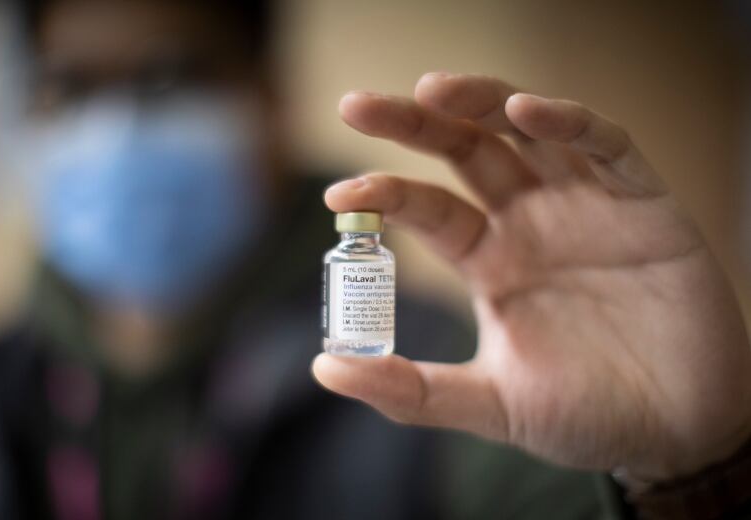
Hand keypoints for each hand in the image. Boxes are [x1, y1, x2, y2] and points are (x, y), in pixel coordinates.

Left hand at [312, 72, 750, 481]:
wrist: (677, 431)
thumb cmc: (585, 415)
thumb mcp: (490, 404)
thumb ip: (411, 390)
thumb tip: (324, 367)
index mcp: (490, 261)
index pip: (428, 208)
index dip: (385, 194)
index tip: (339, 196)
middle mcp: (529, 222)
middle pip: (465, 150)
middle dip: (415, 123)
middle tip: (357, 105)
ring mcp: (584, 206)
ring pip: (527, 131)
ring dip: (482, 102)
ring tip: (433, 90)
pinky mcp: (643, 203)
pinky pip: (606, 145)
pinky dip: (569, 122)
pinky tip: (526, 111)